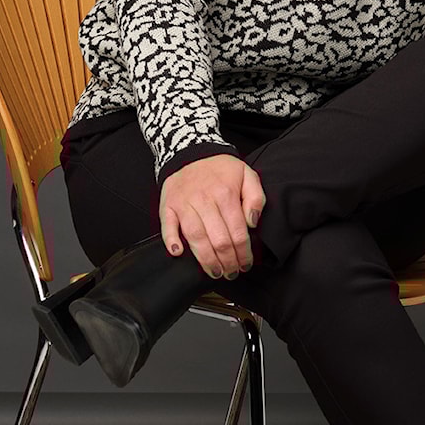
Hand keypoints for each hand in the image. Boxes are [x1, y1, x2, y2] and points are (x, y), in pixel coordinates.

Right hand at [160, 154, 265, 280]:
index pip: (237, 232)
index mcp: (226, 194)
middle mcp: (204, 201)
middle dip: (227, 262)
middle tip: (232, 272)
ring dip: (206, 260)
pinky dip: (171, 241)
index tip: (246, 264)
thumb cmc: (220, 168)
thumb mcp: (247, 175)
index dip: (243, 253)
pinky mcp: (169, 206)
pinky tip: (178, 253)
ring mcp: (184, 204)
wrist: (191, 151)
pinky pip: (168, 226)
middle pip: (218, 240)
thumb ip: (256, 198)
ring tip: (215, 272)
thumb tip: (252, 222)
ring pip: (195, 238)